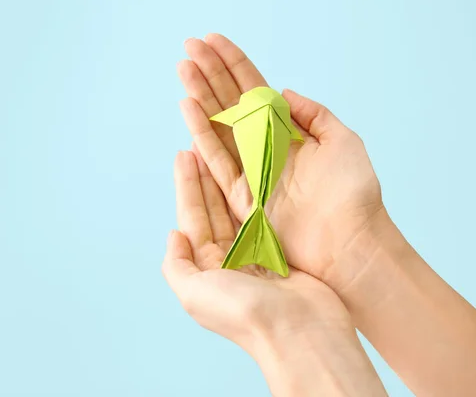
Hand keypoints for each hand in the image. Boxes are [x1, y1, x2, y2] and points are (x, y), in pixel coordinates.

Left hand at [163, 150, 386, 395]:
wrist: (301, 330)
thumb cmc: (245, 314)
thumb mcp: (194, 294)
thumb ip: (177, 265)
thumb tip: (174, 235)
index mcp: (208, 270)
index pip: (193, 220)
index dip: (187, 188)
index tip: (183, 157)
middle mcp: (230, 260)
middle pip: (214, 210)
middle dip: (205, 178)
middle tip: (200, 144)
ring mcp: (257, 253)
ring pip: (238, 208)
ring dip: (228, 181)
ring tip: (222, 151)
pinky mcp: (282, 249)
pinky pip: (264, 214)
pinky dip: (257, 193)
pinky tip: (253, 172)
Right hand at [177, 34, 391, 290]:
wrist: (350, 241)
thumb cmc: (353, 194)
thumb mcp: (342, 140)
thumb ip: (313, 114)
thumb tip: (284, 91)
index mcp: (290, 133)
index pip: (255, 91)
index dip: (234, 65)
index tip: (213, 41)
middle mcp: (268, 149)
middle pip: (233, 104)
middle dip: (211, 74)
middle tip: (190, 47)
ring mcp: (254, 172)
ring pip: (220, 127)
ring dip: (201, 97)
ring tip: (183, 69)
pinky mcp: (244, 197)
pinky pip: (218, 160)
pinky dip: (202, 133)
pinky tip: (189, 108)